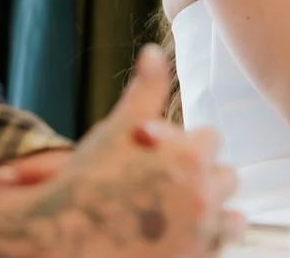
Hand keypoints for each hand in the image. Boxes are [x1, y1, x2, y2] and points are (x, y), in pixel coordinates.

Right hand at [0, 46, 238, 255]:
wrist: (57, 240)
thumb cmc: (84, 185)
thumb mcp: (115, 131)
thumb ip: (145, 91)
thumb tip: (153, 52)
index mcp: (189, 159)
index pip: (211, 140)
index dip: (189, 146)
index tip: (172, 155)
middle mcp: (201, 197)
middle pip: (227, 178)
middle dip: (205, 179)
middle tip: (178, 185)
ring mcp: (199, 235)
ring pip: (233, 219)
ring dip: (215, 214)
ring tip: (188, 215)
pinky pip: (220, 248)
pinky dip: (208, 242)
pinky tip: (186, 238)